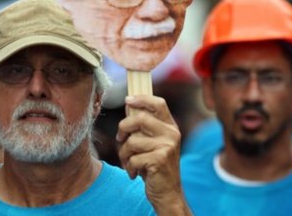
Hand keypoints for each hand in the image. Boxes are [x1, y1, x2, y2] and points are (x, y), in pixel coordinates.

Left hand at [116, 95, 190, 215]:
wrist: (167, 193)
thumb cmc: (155, 166)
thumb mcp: (152, 142)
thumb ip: (143, 125)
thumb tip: (129, 104)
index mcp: (170, 126)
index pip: (159, 103)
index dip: (142, 99)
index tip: (128, 100)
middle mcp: (172, 134)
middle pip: (139, 118)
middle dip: (123, 128)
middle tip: (119, 139)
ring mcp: (167, 146)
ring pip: (132, 141)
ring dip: (124, 154)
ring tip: (129, 162)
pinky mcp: (160, 160)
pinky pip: (133, 158)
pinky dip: (129, 167)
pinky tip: (134, 173)